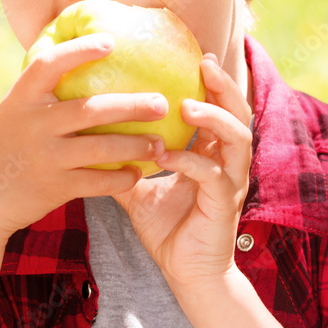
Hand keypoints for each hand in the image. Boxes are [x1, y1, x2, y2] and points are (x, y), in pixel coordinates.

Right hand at [0, 33, 167, 244]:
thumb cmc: (5, 146)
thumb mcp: (13, 113)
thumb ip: (41, 94)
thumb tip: (82, 60)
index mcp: (20, 99)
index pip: (48, 65)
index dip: (78, 51)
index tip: (110, 42)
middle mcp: (32, 125)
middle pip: (90, 109)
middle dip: (131, 106)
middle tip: (161, 102)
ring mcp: (44, 157)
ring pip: (101, 148)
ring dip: (136, 145)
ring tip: (160, 142)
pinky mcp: (54, 188)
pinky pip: (98, 181)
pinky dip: (122, 177)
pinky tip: (137, 173)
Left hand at [112, 53, 253, 289]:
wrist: (184, 272)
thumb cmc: (165, 228)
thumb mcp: (138, 186)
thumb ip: (123, 160)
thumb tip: (89, 135)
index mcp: (212, 154)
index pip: (219, 109)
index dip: (213, 82)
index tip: (197, 55)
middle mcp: (228, 163)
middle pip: (239, 113)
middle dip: (224, 86)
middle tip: (204, 62)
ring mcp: (231, 182)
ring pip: (238, 139)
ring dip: (213, 118)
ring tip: (187, 104)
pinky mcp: (224, 204)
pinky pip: (212, 175)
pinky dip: (189, 161)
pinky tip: (165, 154)